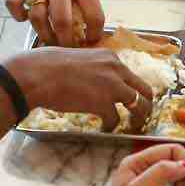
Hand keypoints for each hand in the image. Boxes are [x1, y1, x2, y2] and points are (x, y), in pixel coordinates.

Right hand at [6, 0, 104, 45]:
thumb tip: (87, 28)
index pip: (94, 15)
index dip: (95, 33)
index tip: (92, 39)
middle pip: (62, 22)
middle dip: (66, 42)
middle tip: (67, 47)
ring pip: (37, 18)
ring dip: (43, 34)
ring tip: (49, 39)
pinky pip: (13, 4)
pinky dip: (18, 16)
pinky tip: (25, 18)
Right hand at [6, 48, 156, 130]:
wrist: (38, 74)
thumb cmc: (49, 65)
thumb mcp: (80, 58)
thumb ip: (94, 67)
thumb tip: (95, 78)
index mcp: (110, 57)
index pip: (132, 74)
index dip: (134, 88)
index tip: (131, 98)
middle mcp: (116, 69)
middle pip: (144, 89)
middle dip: (146, 104)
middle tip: (142, 115)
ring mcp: (112, 86)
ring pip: (139, 105)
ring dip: (137, 117)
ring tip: (132, 126)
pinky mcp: (103, 103)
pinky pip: (115, 119)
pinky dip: (112, 126)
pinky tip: (105, 129)